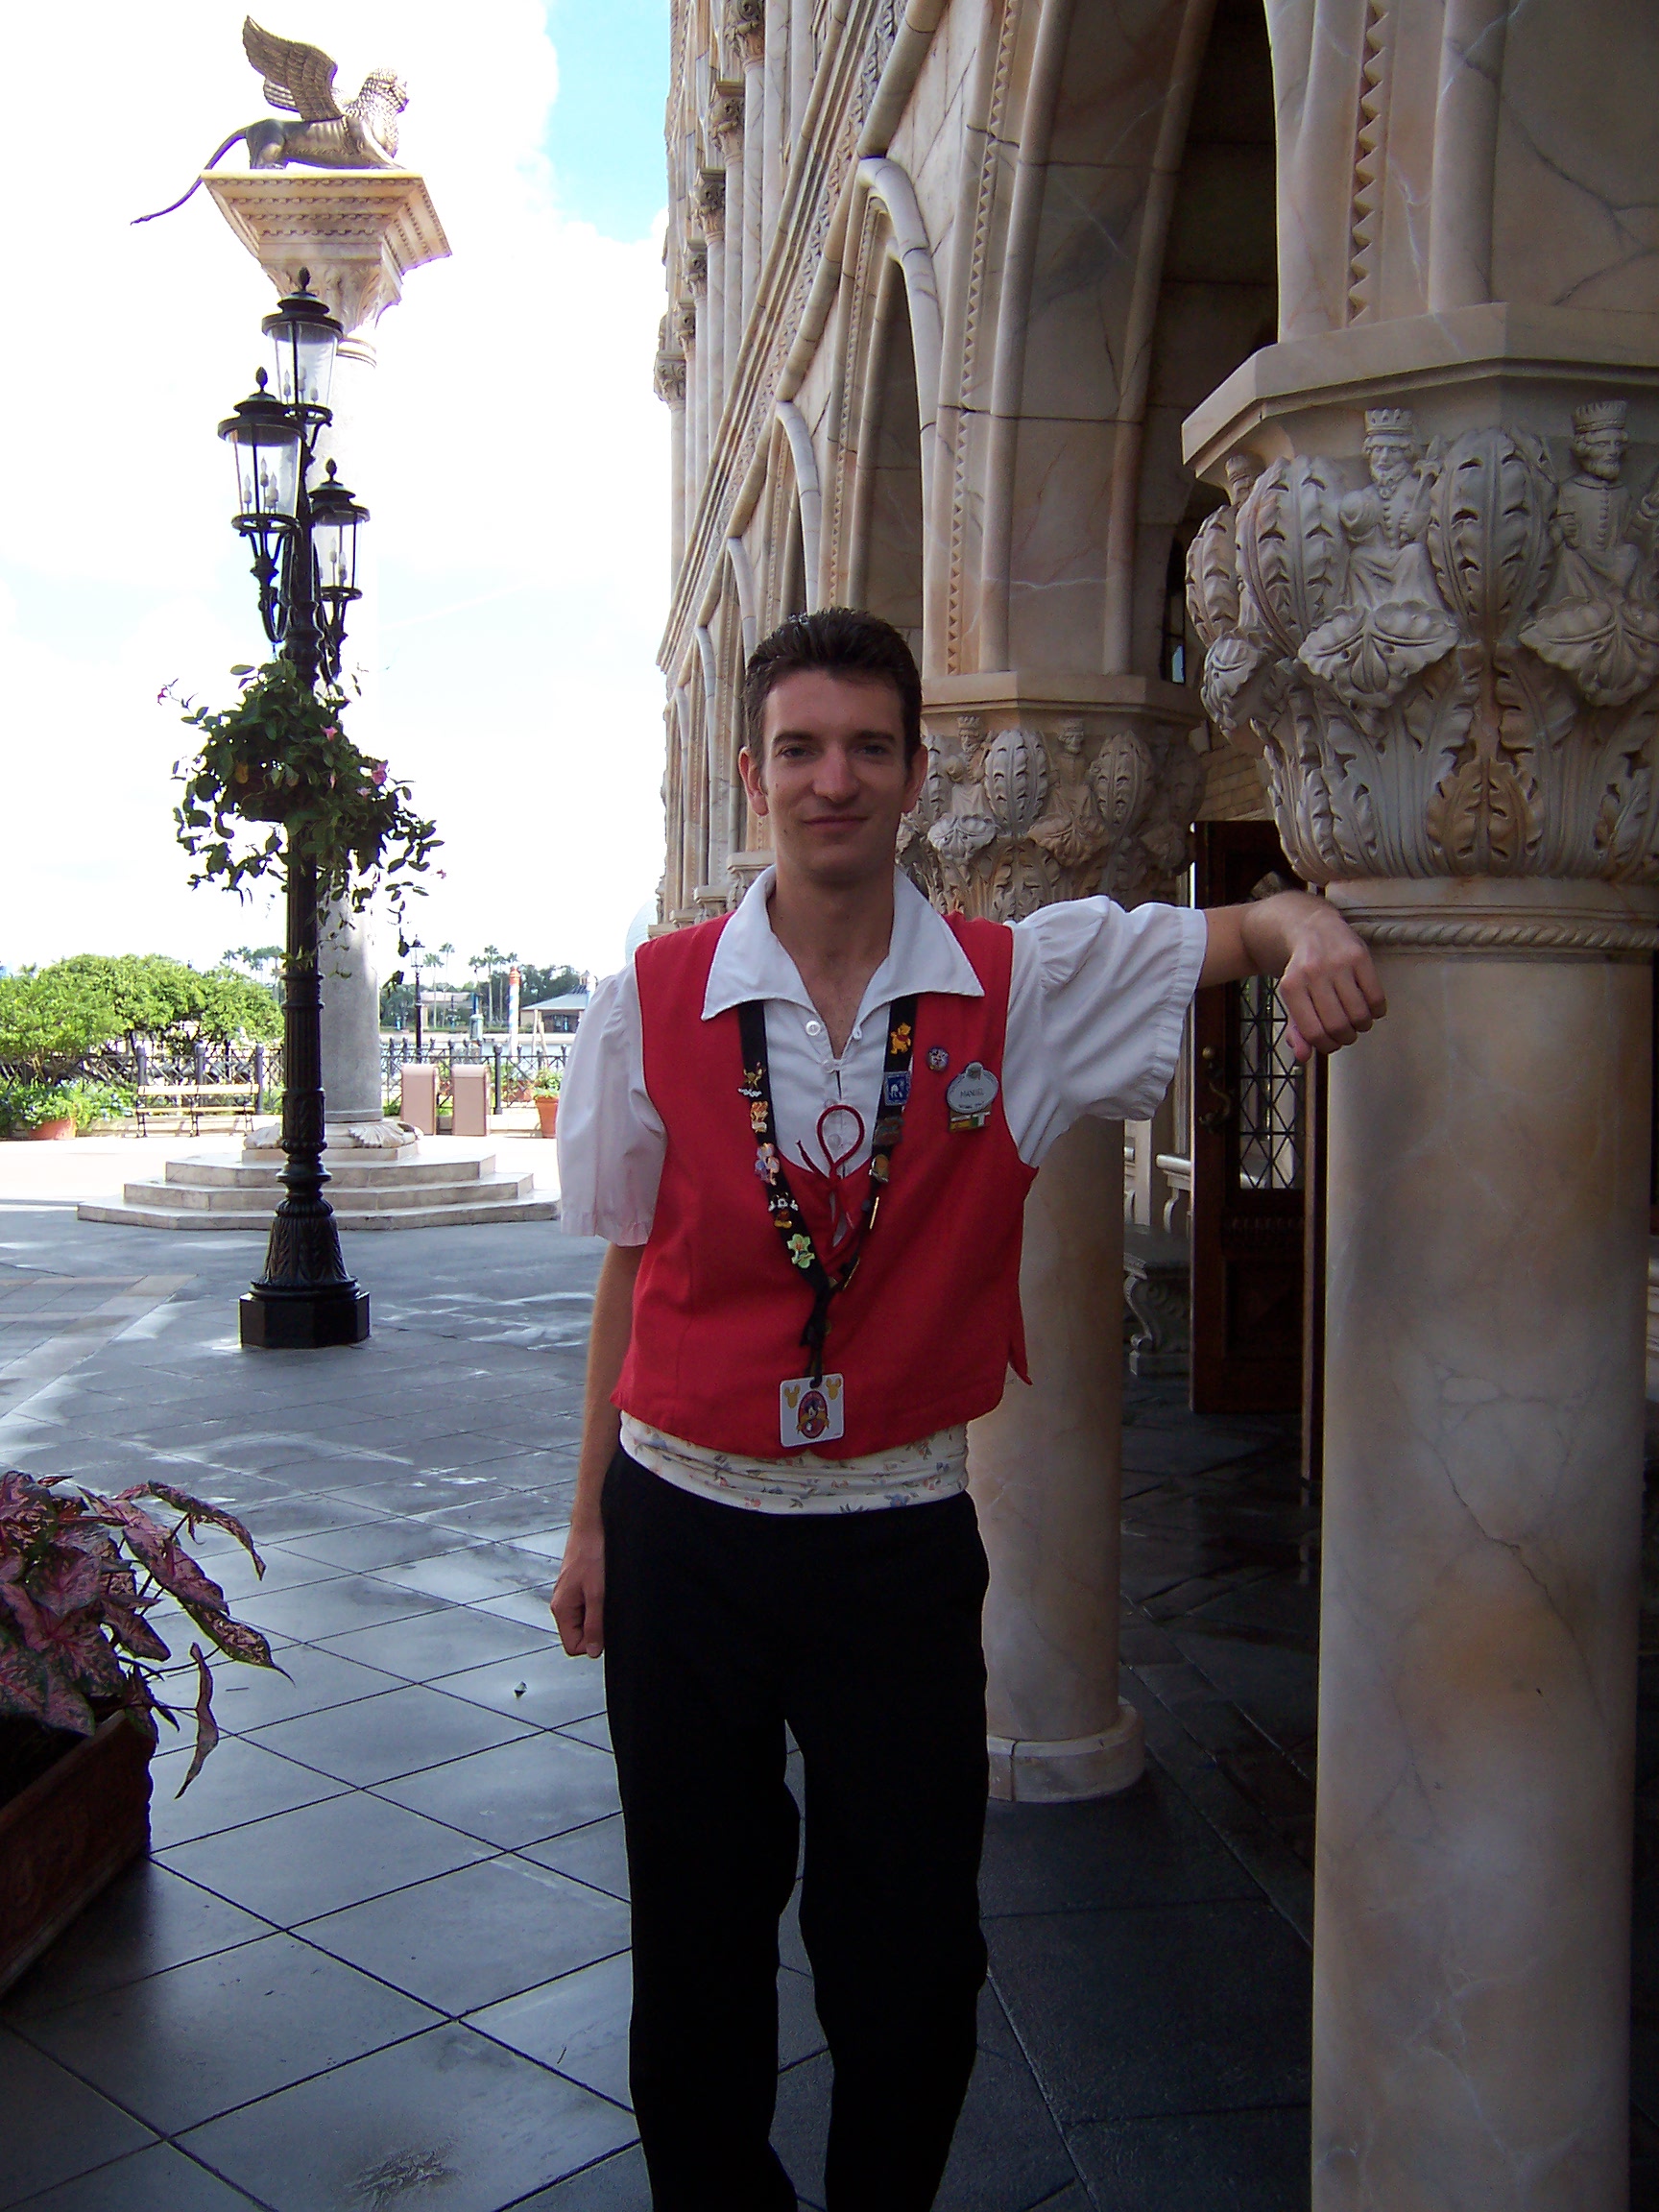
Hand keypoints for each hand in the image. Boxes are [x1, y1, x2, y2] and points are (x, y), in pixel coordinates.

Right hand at [551, 1515, 604, 1657]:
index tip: (605, 1628)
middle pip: (579, 1633)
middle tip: (607, 1606)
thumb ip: (594, 1624)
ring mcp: (571, 1593)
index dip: (591, 1643)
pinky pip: (590, 1604)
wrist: (593, 1525)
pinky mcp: (580, 1584)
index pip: (572, 1645)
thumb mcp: (598, 1594)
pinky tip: (606, 1585)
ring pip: (586, 1618)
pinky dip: (600, 1600)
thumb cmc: (591, 1552)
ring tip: (607, 1592)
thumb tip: (592, 1650)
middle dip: (597, 1626)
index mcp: (561, 1608)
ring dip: (600, 1612)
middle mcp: (563, 1602)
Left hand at [1272, 900, 1386, 1061]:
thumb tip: (1304, 1057)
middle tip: (1346, 1035)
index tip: (1331, 1044)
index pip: (1313, 1032)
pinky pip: (1376, 996)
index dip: (1325, 1046)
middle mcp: (1313, 973)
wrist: (1309, 926)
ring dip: (1361, 1027)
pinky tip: (1370, 1009)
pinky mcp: (1360, 955)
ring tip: (1357, 1023)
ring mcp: (1338, 963)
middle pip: (1337, 1025)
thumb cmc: (1301, 971)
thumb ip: (1296, 1029)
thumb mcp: (1292, 998)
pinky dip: (1376, 1011)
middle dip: (1345, 1038)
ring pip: (1359, 1014)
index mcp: (1291, 986)